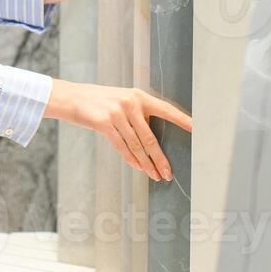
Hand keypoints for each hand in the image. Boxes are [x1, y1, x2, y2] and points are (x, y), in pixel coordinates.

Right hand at [42, 79, 192, 181]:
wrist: (74, 97)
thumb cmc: (100, 100)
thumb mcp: (122, 99)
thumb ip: (138, 113)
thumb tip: (153, 137)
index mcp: (139, 96)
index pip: (166, 109)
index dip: (182, 120)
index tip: (196, 129)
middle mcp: (131, 104)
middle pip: (151, 138)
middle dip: (161, 158)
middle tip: (168, 173)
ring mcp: (118, 114)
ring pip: (137, 146)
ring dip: (147, 164)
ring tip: (155, 175)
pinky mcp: (105, 124)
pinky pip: (122, 147)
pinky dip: (131, 160)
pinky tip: (138, 168)